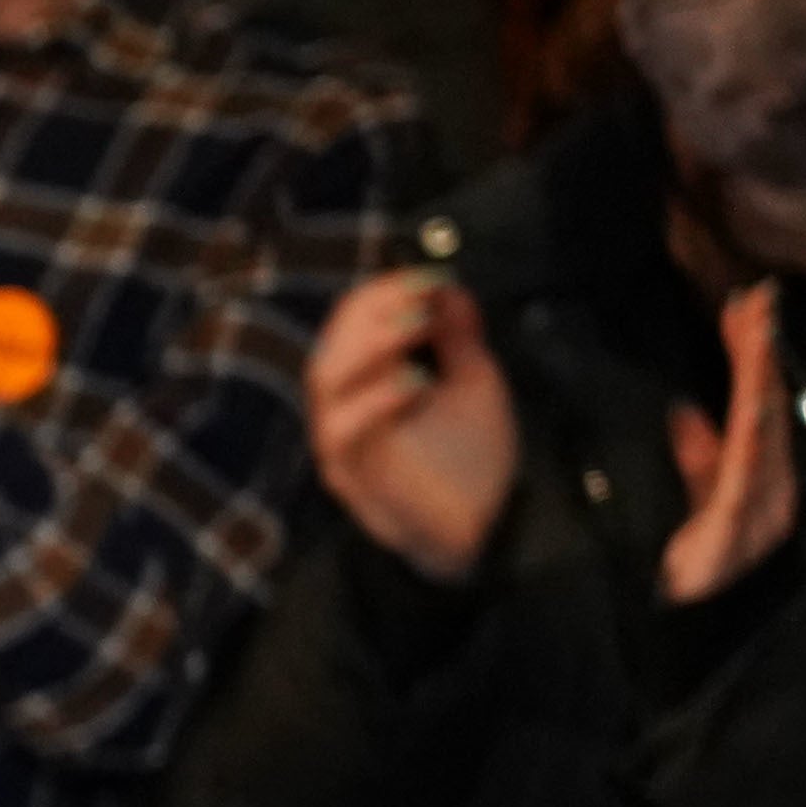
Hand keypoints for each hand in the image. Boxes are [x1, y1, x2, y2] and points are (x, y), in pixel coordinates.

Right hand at [304, 271, 518, 583]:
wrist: (481, 529)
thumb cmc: (470, 458)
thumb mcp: (474, 383)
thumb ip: (459, 339)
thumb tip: (448, 286)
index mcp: (363, 384)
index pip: (350, 325)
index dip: (383, 294)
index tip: (429, 276)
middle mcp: (341, 410)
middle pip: (330, 346)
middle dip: (371, 312)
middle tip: (420, 295)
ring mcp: (341, 445)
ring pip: (325, 383)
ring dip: (369, 345)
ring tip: (418, 326)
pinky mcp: (352, 477)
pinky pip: (345, 433)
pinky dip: (378, 400)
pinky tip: (418, 382)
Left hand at [666, 280, 805, 605]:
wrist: (688, 637)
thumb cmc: (688, 575)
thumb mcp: (692, 507)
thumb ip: (697, 463)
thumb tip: (688, 413)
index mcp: (755, 480)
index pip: (754, 404)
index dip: (751, 355)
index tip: (746, 306)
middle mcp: (769, 490)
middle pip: (765, 410)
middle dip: (759, 353)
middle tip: (757, 300)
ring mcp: (758, 511)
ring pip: (762, 435)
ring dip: (757, 381)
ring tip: (755, 333)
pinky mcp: (735, 533)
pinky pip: (742, 479)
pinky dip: (748, 438)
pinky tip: (750, 405)